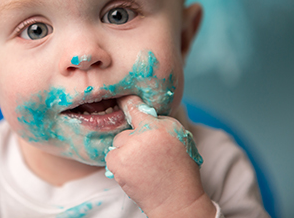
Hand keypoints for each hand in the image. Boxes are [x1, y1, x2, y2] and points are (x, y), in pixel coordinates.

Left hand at [105, 95, 213, 216]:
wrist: (176, 198)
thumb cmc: (181, 168)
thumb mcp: (180, 137)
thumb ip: (161, 123)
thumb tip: (140, 112)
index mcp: (160, 127)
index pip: (137, 108)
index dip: (128, 101)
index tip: (121, 96)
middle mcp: (142, 136)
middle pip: (127, 130)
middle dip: (134, 140)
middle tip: (150, 155)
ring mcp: (127, 150)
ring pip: (119, 143)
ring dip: (126, 151)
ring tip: (144, 165)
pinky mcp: (117, 163)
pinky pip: (112, 156)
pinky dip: (120, 163)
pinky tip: (134, 172)